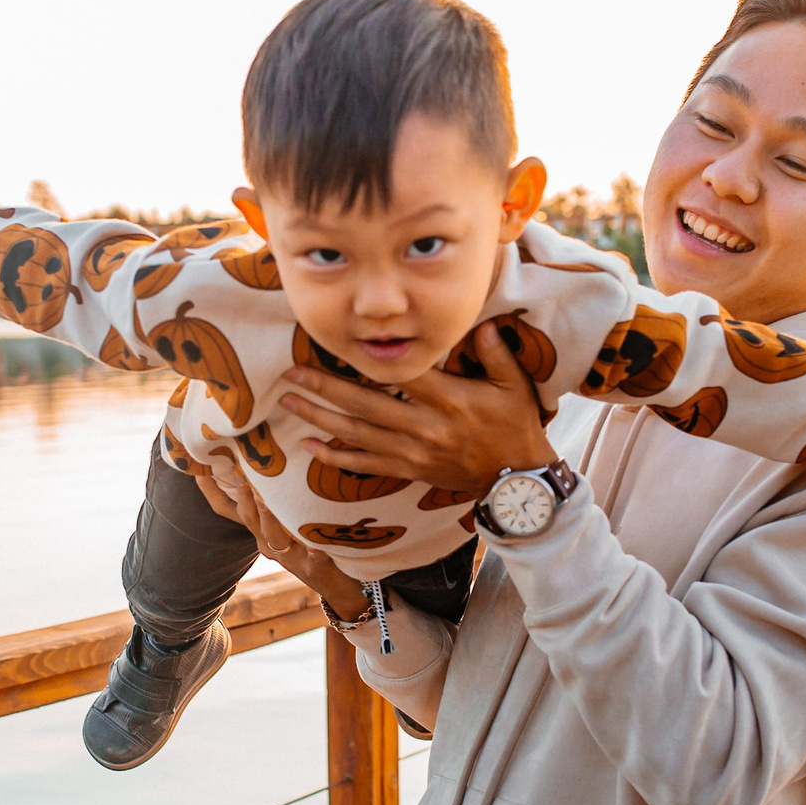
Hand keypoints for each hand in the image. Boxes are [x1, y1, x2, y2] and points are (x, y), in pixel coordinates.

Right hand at [187, 464, 367, 616]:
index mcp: (259, 530)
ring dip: (269, 518)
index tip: (199, 468)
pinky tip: (318, 545)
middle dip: (244, 496)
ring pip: (274, 537)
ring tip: (266, 500)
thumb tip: (260, 461)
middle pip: (249, 518)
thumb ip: (271, 497)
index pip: (227, 509)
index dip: (211, 491)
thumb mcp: (283, 521)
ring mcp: (291, 557)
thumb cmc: (308, 544)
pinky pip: (314, 557)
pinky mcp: (315, 567)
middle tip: (243, 473)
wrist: (334, 585)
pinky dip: (315, 550)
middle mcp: (268, 542)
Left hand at [277, 321, 554, 498]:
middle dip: (324, 388)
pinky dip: (335, 456)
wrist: (517, 481)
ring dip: (319, 418)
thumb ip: (496, 353)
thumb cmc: (515, 428)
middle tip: (291, 374)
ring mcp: (413, 452)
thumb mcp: (515, 386)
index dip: (367, 360)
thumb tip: (482, 323)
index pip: (401, 376)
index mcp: (449, 400)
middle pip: (365, 404)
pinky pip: (364, 464)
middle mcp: (425, 427)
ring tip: (289, 402)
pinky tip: (309, 445)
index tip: (338, 344)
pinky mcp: (409, 470)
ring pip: (357, 434)